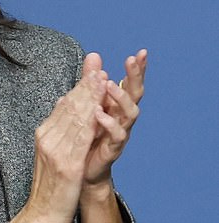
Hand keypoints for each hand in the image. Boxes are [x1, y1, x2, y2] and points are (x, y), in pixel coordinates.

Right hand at [21, 68, 107, 222]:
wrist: (42, 213)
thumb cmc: (49, 186)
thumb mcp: (52, 154)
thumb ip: (59, 131)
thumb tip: (65, 106)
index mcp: (44, 135)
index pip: (64, 106)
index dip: (80, 87)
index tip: (93, 71)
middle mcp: (48, 139)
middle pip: (70, 108)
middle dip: (86, 86)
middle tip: (99, 67)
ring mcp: (56, 151)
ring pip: (76, 119)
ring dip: (90, 98)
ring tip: (102, 80)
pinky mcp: (67, 165)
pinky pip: (81, 139)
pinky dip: (91, 122)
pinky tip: (100, 110)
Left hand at [81, 50, 146, 188]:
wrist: (81, 169)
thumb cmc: (87, 134)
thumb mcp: (87, 104)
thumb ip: (91, 81)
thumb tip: (94, 55)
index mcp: (117, 105)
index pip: (130, 83)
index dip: (137, 69)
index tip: (141, 53)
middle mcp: (123, 117)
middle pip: (135, 94)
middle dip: (135, 76)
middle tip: (132, 60)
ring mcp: (121, 132)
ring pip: (130, 113)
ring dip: (121, 98)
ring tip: (110, 85)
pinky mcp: (113, 148)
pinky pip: (117, 135)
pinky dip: (109, 123)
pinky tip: (99, 113)